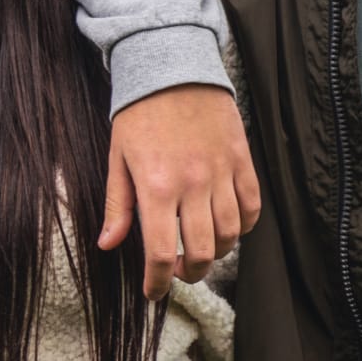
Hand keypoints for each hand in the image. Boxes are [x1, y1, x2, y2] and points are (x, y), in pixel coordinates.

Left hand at [100, 84, 262, 297]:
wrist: (174, 68)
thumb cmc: (139, 114)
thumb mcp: (117, 158)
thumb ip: (117, 205)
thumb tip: (109, 245)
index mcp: (156, 186)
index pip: (161, 252)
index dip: (158, 281)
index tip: (153, 292)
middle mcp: (192, 184)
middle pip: (201, 252)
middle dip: (188, 273)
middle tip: (177, 273)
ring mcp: (222, 173)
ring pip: (230, 234)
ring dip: (216, 253)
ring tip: (200, 252)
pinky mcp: (243, 161)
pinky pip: (252, 207)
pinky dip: (243, 227)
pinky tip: (228, 228)